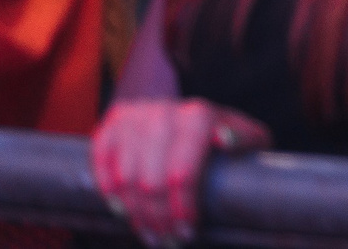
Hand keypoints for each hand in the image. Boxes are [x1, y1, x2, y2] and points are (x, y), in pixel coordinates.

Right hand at [89, 98, 270, 247]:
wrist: (181, 112)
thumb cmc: (219, 133)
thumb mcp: (246, 135)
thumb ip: (247, 140)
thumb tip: (227, 142)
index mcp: (199, 116)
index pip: (182, 173)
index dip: (182, 209)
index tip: (186, 234)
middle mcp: (163, 113)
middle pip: (150, 181)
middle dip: (158, 219)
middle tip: (166, 240)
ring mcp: (134, 117)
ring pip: (124, 178)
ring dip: (134, 214)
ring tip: (149, 233)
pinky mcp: (111, 125)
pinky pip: (100, 164)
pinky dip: (108, 192)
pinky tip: (123, 211)